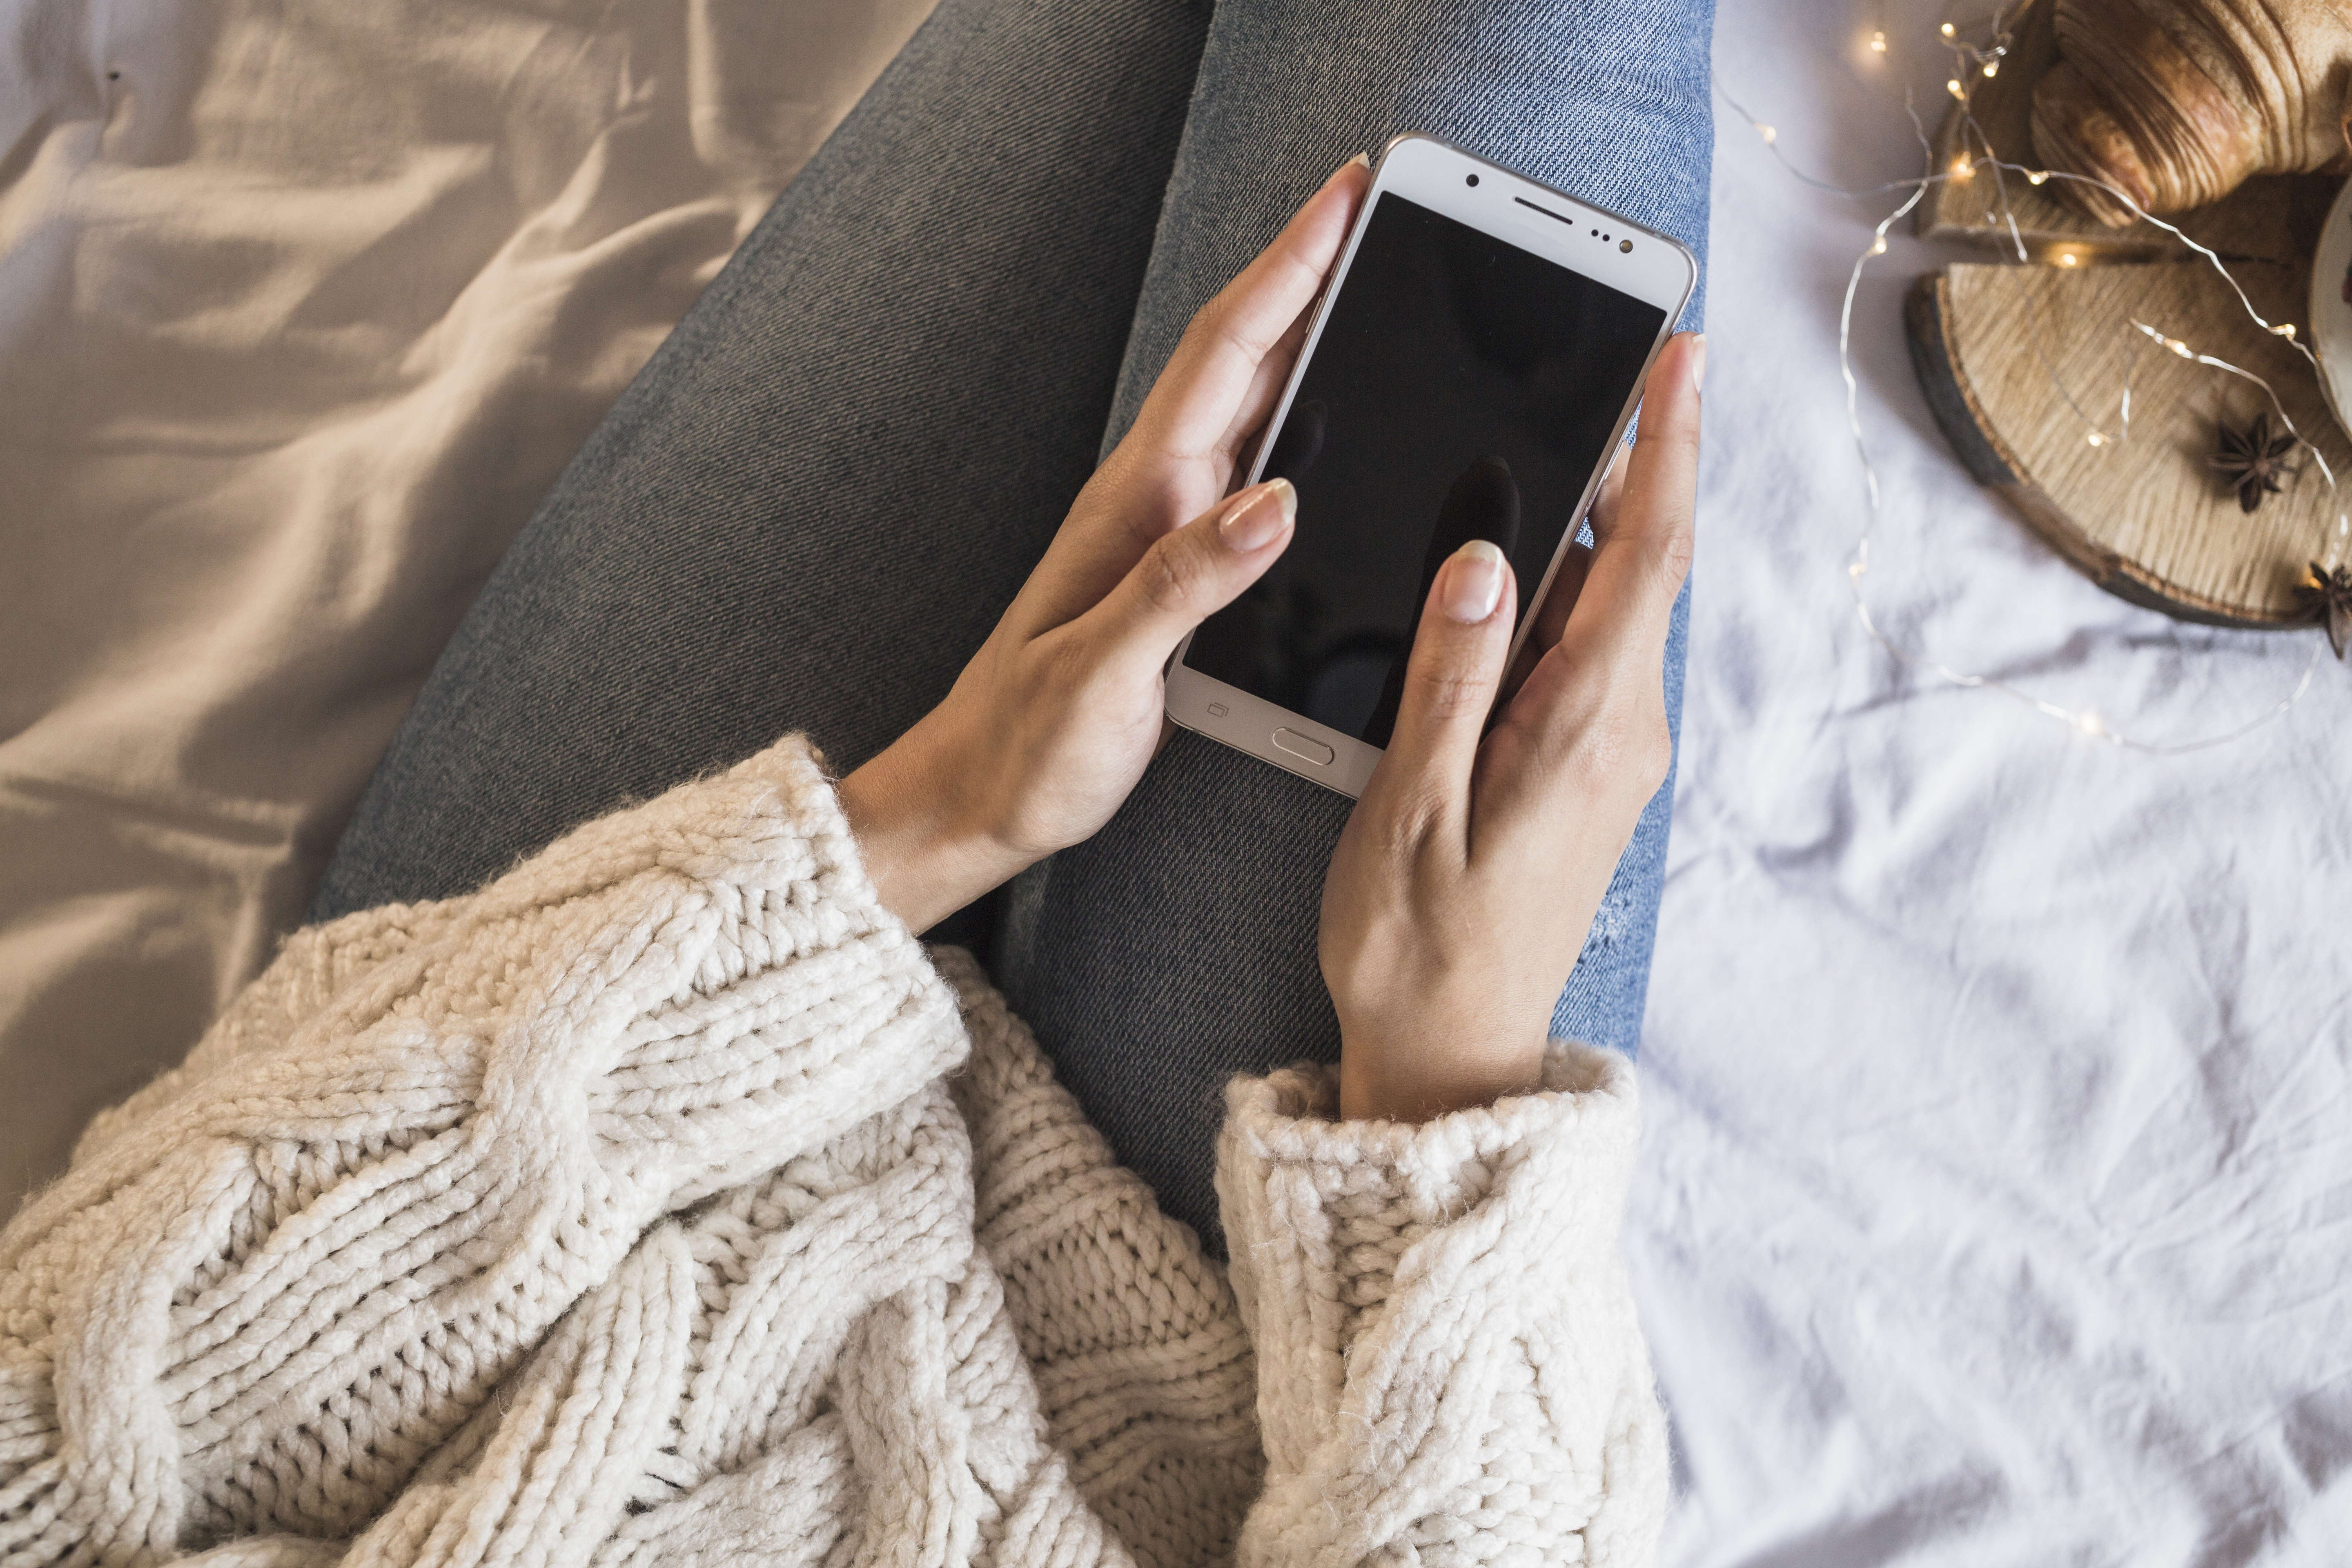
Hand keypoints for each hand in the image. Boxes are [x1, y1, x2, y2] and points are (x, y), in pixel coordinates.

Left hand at [838, 156, 1372, 931]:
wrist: (981, 795)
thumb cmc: (1028, 743)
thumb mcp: (1103, 670)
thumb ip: (1183, 584)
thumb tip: (1275, 501)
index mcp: (1137, 502)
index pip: (1225, 357)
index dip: (1287, 270)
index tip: (1344, 199)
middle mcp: (1155, 498)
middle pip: (1244, 358)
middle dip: (1310, 274)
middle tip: (1377, 211)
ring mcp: (1168, 528)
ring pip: (1253, 406)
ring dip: (1311, 338)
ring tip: (1376, 281)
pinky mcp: (1183, 568)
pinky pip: (1257, 471)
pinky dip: (1303, 423)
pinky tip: (1341, 417)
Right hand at [1320, 331, 1703, 1121]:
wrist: (1452, 1056)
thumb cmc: (1415, 948)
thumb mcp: (1410, 813)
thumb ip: (1448, 684)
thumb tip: (1480, 566)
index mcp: (1580, 733)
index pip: (1644, 561)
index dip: (1665, 451)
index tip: (1684, 359)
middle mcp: (1619, 734)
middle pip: (1644, 565)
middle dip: (1641, 456)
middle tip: (1624, 355)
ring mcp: (1611, 752)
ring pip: (1618, 603)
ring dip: (1602, 518)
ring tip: (1568, 428)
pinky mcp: (1588, 768)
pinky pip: (1593, 649)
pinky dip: (1574, 583)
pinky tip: (1526, 557)